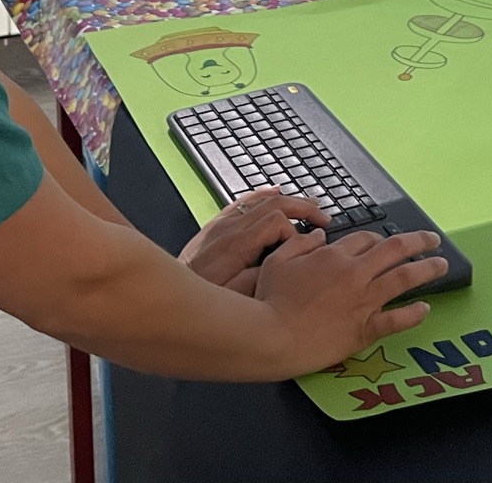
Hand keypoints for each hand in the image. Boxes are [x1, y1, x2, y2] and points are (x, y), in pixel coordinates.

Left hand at [180, 189, 330, 293]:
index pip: (276, 222)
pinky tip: (274, 192)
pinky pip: (242, 201)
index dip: (298, 232)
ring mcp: (221, 224)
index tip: (312, 244)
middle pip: (272, 203)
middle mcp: (229, 228)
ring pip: (259, 199)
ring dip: (287, 198)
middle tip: (324, 217)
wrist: (167, 296)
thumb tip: (281, 264)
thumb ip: (259, 280)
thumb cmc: (202, 299)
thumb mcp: (233, 297)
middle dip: (302, 207)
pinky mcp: (215, 226)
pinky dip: (262, 194)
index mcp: (236, 245)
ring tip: (309, 204)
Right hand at [253, 228, 447, 374]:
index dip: (376, 239)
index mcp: (332, 256)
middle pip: (394, 250)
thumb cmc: (270, 300)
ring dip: (426, 269)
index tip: (382, 243)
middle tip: (432, 240)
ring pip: (403, 278)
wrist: (274, 336)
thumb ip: (300, 244)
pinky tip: (425, 308)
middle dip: (418, 242)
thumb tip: (318, 235)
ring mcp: (363, 301)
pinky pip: (397, 319)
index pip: (364, 239)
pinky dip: (414, 313)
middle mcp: (354, 274)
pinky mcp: (366, 328)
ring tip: (441, 265)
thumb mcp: (278, 261)